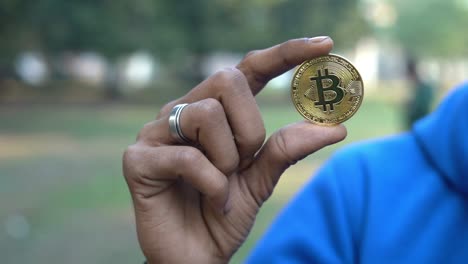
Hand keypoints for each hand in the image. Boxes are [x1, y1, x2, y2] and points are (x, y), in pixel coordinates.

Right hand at [123, 36, 346, 263]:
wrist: (194, 256)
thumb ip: (288, 149)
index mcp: (214, 112)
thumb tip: (335, 127)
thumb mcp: (262, 179)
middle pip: (227, 80)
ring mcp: (155, 132)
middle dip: (248, 128)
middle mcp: (182, 112)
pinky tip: (211, 200)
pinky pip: (188, 157)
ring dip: (227, 160)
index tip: (324, 43)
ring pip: (206, 114)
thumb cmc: (223, 214)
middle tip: (240, 164)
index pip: (247, 69)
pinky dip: (213, 185)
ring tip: (221, 185)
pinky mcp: (137, 159)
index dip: (284, 53)